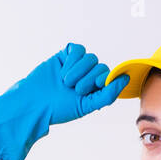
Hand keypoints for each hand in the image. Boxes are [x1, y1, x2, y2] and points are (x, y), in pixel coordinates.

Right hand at [0, 43, 128, 159]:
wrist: (34, 102)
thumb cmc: (59, 109)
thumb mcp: (86, 106)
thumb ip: (107, 94)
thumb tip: (126, 78)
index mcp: (94, 89)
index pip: (108, 76)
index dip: (104, 78)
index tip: (94, 86)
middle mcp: (87, 76)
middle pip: (100, 65)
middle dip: (88, 77)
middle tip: (74, 89)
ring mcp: (76, 65)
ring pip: (90, 57)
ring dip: (78, 70)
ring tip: (65, 82)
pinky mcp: (64, 56)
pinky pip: (77, 50)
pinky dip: (72, 59)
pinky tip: (62, 70)